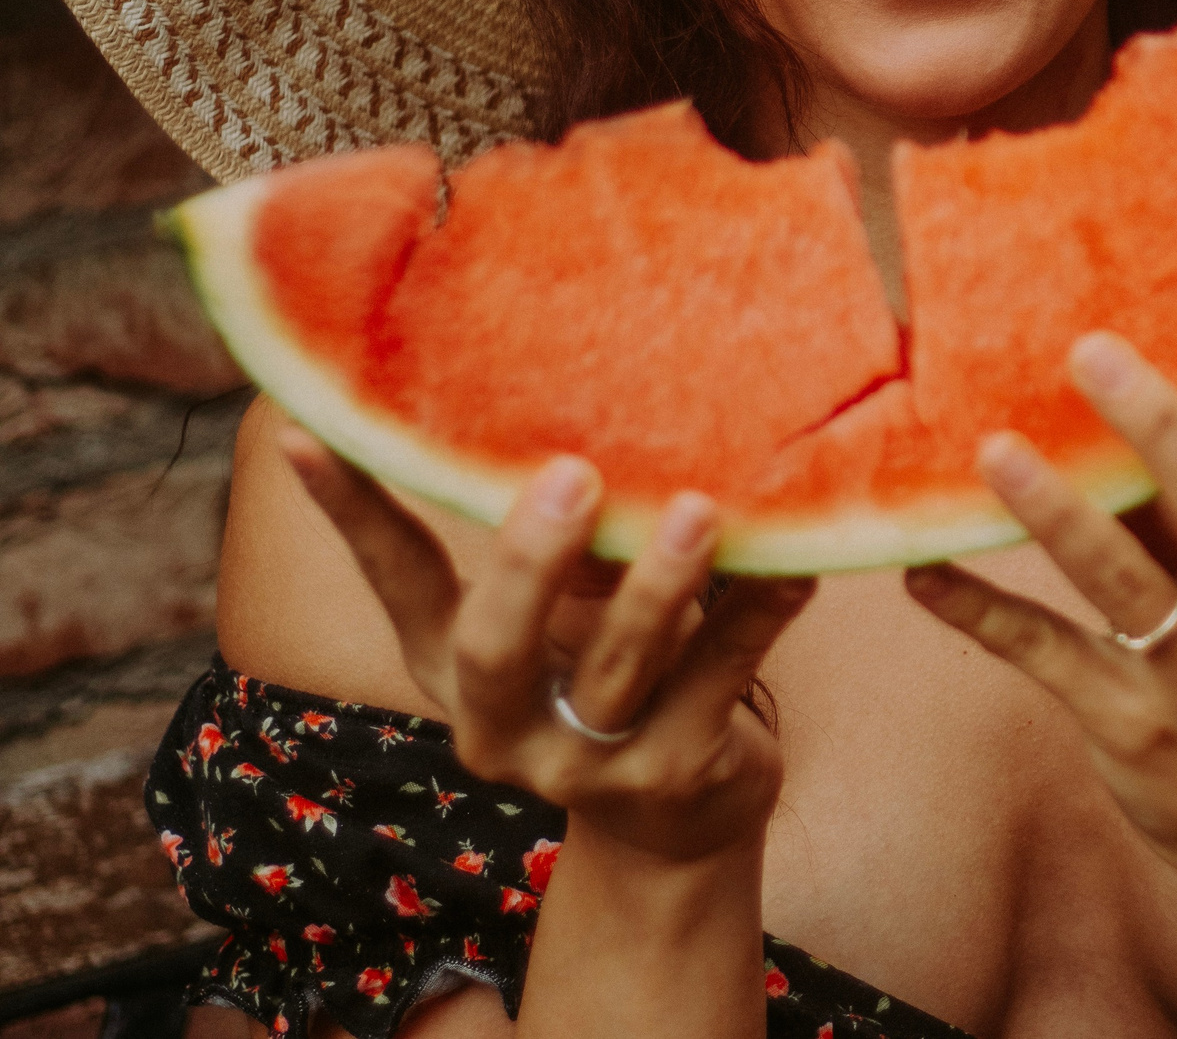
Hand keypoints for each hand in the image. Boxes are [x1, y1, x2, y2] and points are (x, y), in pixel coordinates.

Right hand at [280, 428, 813, 863]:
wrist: (677, 825)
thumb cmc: (614, 677)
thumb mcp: (564, 620)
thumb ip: (564, 550)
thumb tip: (585, 423)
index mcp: (455, 667)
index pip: (394, 579)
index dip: (351, 511)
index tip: (308, 430)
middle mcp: (502, 725)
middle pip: (497, 647)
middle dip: (532, 562)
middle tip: (573, 476)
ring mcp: (585, 764)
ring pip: (617, 670)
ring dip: (658, 588)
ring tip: (697, 512)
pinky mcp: (672, 776)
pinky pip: (719, 682)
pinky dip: (757, 616)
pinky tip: (796, 564)